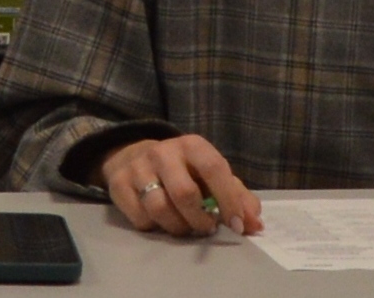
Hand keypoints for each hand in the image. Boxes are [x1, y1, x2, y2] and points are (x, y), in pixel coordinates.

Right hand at [99, 134, 262, 237]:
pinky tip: (161, 222)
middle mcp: (164, 152)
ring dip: (178, 227)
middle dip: (200, 219)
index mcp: (192, 145)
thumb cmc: (183, 169)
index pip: (214, 169)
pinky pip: (140, 219)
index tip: (238, 225)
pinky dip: (155, 228)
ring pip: (160, 209)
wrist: (133, 155)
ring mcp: (138, 168)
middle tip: (207, 229)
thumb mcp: (210, 173)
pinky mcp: (118, 185)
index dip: (229, 199)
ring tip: (185, 227)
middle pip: (184, 193)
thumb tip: (255, 223)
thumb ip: (236, 195)